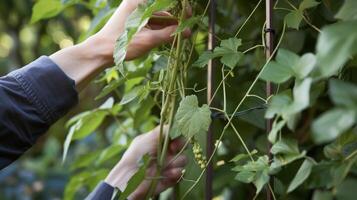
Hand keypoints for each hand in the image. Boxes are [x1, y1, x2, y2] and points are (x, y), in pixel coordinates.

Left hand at [50, 1, 189, 90]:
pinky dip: (160, 30)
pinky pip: (151, 23)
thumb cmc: (121, 45)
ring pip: (157, 17)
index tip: (190, 15)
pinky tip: (169, 38)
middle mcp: (137, 4)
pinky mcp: (133, 23)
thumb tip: (186, 32)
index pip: (164, 1)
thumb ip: (169, 34)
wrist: (99, 53)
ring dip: (168, 26)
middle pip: (162, 9)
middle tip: (187, 30)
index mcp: (139, 2)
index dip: (180, 7)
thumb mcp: (149, 40)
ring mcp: (134, 14)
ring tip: (180, 37)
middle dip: (175, 19)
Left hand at [105, 126, 186, 199]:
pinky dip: (175, 173)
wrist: (131, 177)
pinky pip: (180, 174)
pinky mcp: (170, 178)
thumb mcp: (149, 137)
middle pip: (182, 147)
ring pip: (183, 160)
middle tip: (173, 149)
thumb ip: (164, 130)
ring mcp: (168, 165)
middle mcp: (165, 152)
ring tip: (166, 165)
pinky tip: (167, 174)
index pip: (175, 136)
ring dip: (176, 161)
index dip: (178, 136)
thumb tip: (176, 125)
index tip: (175, 139)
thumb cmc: (137, 154)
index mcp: (159, 141)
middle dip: (180, 147)